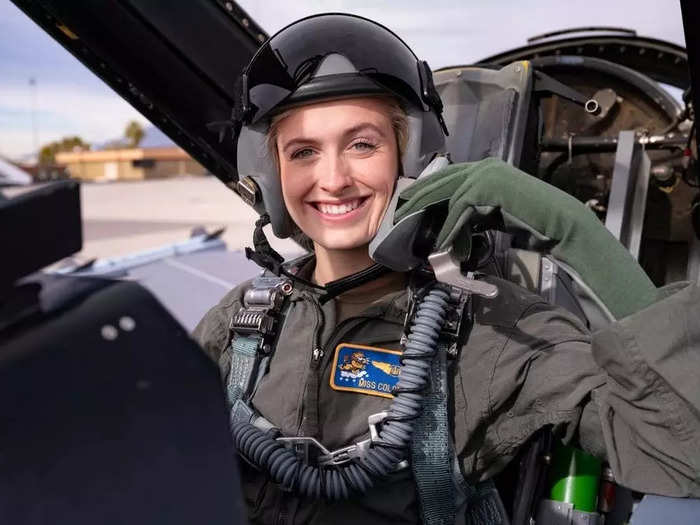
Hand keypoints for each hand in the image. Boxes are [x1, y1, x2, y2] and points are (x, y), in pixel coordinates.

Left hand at [395, 158, 656, 319]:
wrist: (560, 224)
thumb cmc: (528, 222)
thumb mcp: (490, 215)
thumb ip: (469, 214)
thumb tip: (444, 226)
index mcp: (483, 170)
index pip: (442, 178)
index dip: (423, 194)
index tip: (405, 211)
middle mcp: (483, 167)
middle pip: (437, 183)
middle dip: (416, 203)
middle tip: (398, 221)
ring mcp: (487, 175)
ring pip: (446, 196)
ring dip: (431, 221)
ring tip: (416, 237)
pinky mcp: (490, 189)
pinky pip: (460, 210)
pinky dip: (450, 230)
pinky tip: (444, 247)